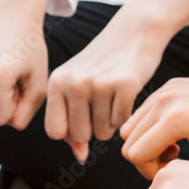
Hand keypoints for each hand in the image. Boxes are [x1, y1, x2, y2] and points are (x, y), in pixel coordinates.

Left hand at [45, 11, 167, 161]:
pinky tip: (126, 96)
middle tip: (102, 107)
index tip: (82, 120)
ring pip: (102, 133)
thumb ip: (71, 122)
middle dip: (93, 130)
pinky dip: (126, 116)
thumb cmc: (102, 65)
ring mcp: (99, 84)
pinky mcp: (125, 84)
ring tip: (113, 99)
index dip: (70, 133)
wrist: (133, 32)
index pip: (55, 132)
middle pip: (80, 136)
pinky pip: (122, 123)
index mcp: (56, 83)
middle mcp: (74, 83)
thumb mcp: (76, 86)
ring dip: (110, 123)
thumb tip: (80, 156)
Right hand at [120, 74, 188, 178]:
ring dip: (146, 142)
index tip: (174, 172)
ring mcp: (164, 90)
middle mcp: (164, 101)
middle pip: (128, 141)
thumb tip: (157, 182)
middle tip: (174, 163)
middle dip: (146, 159)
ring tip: (175, 149)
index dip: (149, 171)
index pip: (135, 155)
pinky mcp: (168, 86)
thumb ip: (180, 174)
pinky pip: (143, 112)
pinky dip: (152, 127)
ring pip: (131, 126)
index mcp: (175, 120)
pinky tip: (177, 134)